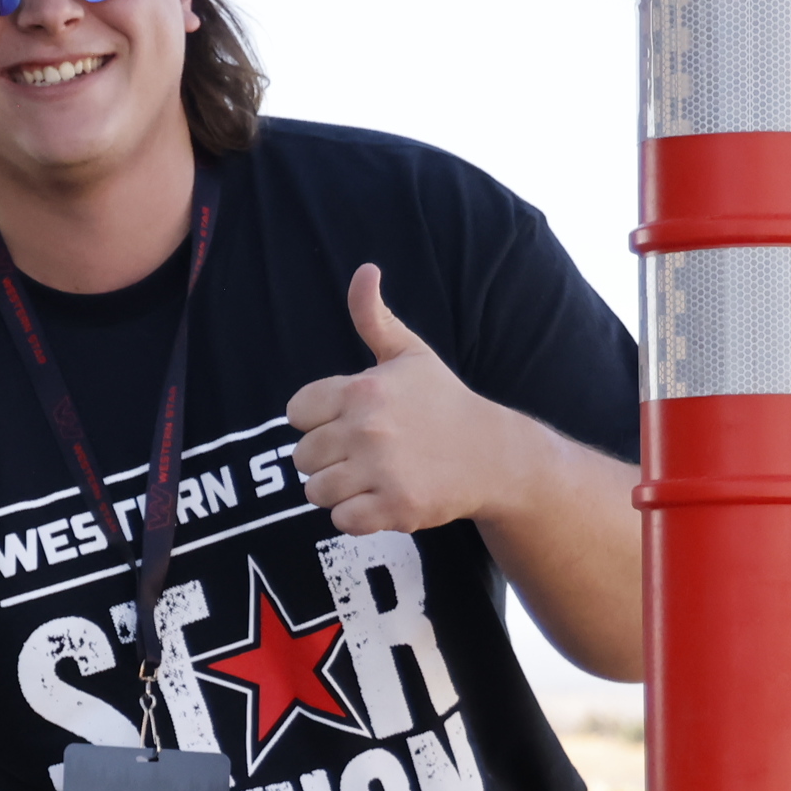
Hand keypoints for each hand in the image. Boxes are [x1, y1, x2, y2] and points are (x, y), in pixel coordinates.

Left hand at [284, 264, 532, 536]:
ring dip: (339, 490)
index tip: (348, 422)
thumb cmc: (444, 403)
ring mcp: (380, 471)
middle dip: (328, 459)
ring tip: (372, 477)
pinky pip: (342, 521)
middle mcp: (367, 428)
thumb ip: (373, 317)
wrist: (494, 455)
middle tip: (365, 454)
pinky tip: (383, 499)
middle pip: (302, 457)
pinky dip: (357, 516)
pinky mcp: (394, 508)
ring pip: (316, 491)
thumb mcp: (409, 354)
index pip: (296, 413)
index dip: (318, 421)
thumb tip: (364, 270)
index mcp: (362, 389)